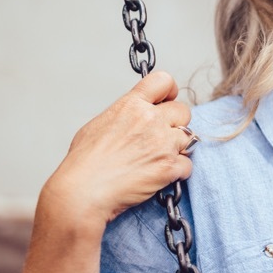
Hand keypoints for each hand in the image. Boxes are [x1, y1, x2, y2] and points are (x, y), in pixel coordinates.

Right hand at [40, 71, 195, 230]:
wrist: (83, 191)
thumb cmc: (84, 162)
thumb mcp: (99, 124)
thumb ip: (123, 115)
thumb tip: (133, 117)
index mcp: (131, 105)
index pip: (163, 80)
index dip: (169, 91)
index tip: (166, 101)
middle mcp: (150, 120)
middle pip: (183, 111)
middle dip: (176, 123)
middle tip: (162, 137)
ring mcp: (162, 143)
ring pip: (189, 137)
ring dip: (179, 148)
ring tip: (160, 158)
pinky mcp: (169, 167)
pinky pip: (187, 165)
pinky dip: (178, 172)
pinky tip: (161, 176)